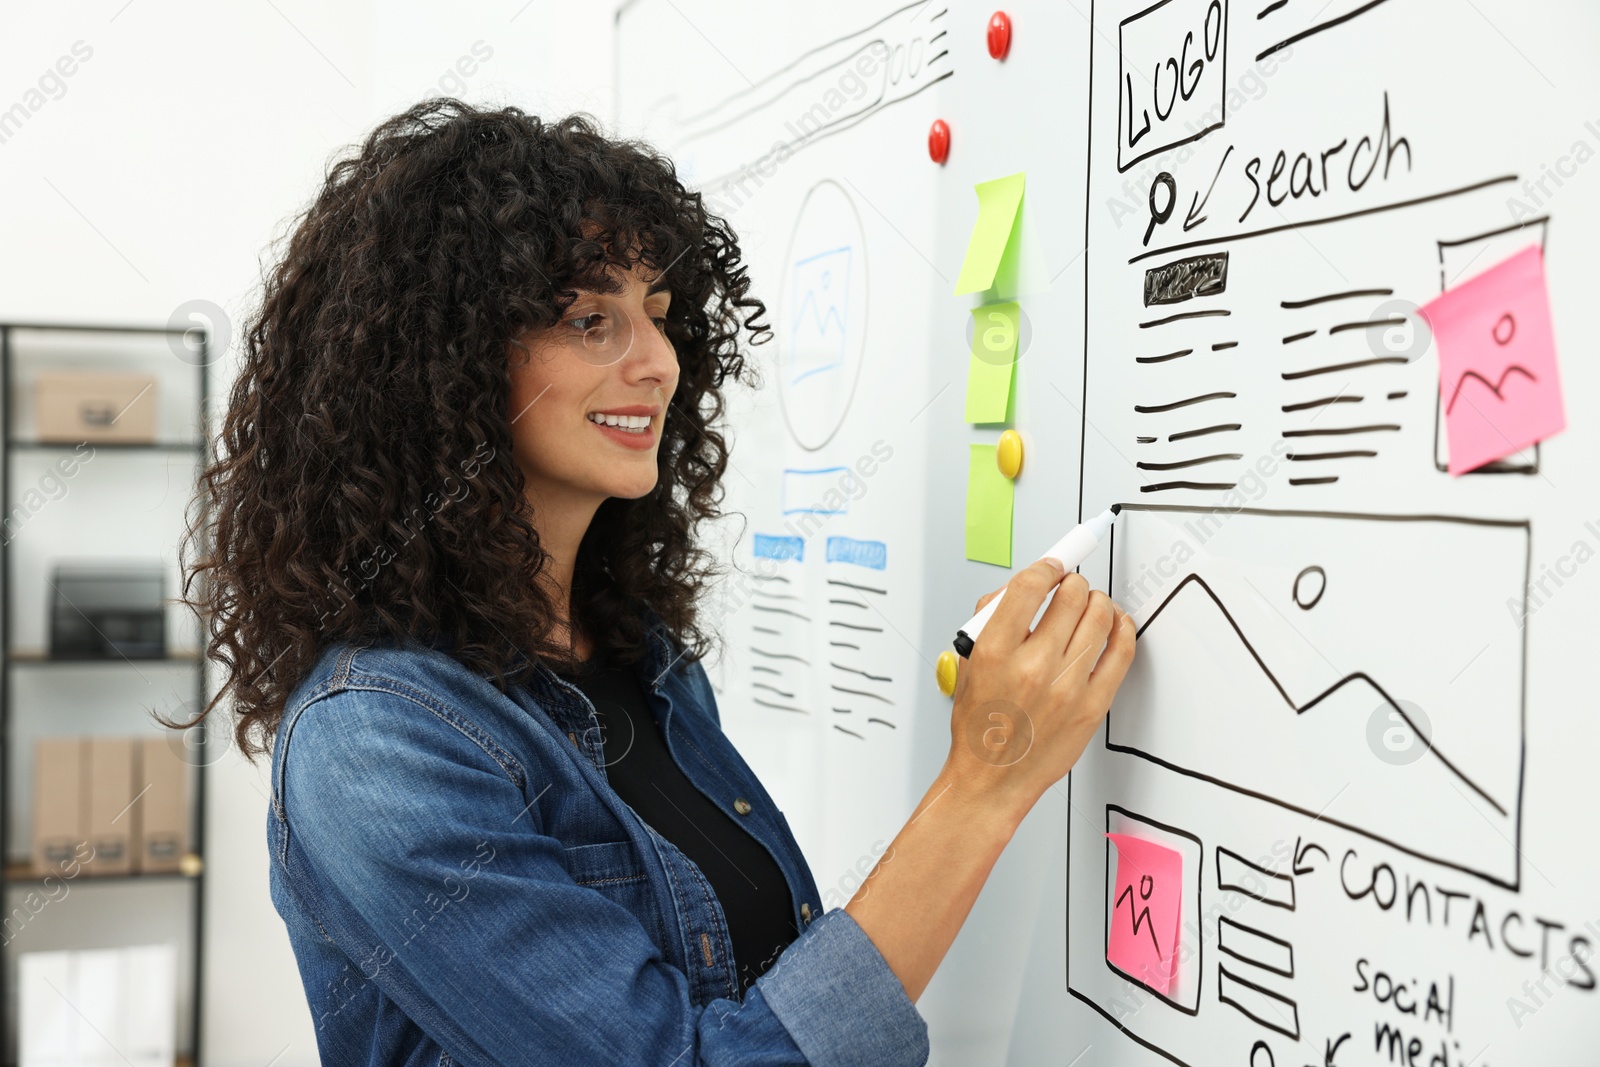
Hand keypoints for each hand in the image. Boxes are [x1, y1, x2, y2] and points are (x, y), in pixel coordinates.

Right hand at [945, 558, 1135, 810]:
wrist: (992, 779)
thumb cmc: (980, 727)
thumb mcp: (968, 664)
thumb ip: (993, 620)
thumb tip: (1026, 589)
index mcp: (994, 652)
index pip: (1028, 587)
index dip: (1045, 567)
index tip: (1051, 566)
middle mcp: (1032, 666)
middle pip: (1070, 596)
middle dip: (1072, 582)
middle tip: (1070, 586)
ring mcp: (1067, 687)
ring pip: (1100, 617)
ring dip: (1097, 600)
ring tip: (1092, 603)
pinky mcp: (1093, 706)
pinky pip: (1121, 652)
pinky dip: (1122, 629)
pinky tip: (1115, 624)